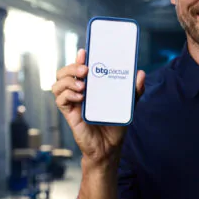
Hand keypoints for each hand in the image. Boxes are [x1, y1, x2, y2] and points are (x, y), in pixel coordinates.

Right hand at [51, 49, 145, 167]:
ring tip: (83, 84)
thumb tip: (140, 73)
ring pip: (58, 84)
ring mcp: (73, 102)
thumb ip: (135, 90)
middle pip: (64, 72)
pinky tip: (80, 97)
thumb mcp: (128, 104)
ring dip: (68, 80)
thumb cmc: (115, 124)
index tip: (85, 51)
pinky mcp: (69, 114)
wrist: (110, 147)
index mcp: (90, 86)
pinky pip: (60, 100)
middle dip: (71, 67)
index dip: (79, 58)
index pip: (79, 67)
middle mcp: (78, 91)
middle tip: (85, 69)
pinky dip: (68, 95)